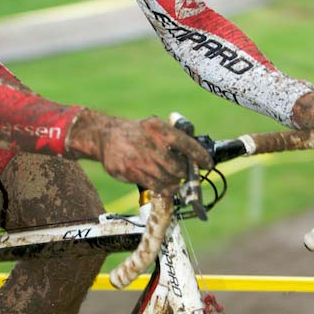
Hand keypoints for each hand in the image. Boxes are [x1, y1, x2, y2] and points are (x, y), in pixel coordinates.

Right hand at [67, 110, 211, 191]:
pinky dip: (164, 188)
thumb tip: (196, 154)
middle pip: (178, 167)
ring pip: (168, 180)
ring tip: (174, 180)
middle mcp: (150, 144)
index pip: (187, 145)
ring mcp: (139, 160)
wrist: (106, 136)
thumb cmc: (136, 132)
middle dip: (185, 173)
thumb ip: (173, 137)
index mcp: (159, 130)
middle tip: (186, 173)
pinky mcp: (130, 172)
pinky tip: (164, 184)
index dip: (200, 157)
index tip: (208, 164)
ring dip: (174, 182)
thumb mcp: (154, 125)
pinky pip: (155, 186)